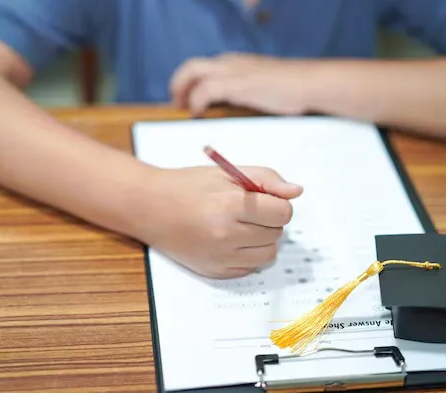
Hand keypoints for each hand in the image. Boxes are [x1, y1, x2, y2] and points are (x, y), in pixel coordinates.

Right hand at [139, 166, 302, 278]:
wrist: (149, 207)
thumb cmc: (188, 186)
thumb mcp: (227, 172)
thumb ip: (266, 179)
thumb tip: (296, 192)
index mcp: (230, 205)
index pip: (282, 212)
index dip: (277, 203)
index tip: (264, 199)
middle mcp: (226, 235)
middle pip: (277, 233)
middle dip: (269, 220)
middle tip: (246, 211)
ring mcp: (220, 257)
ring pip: (268, 254)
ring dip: (262, 240)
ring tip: (241, 226)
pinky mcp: (215, 272)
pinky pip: (250, 268)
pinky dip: (247, 255)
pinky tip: (229, 240)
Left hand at [170, 53, 311, 116]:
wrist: (308, 84)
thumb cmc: (292, 89)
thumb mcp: (262, 86)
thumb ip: (246, 91)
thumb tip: (233, 106)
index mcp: (235, 62)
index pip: (202, 66)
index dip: (188, 82)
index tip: (184, 99)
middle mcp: (229, 62)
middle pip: (190, 66)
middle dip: (178, 84)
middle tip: (176, 105)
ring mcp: (232, 71)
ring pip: (192, 72)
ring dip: (182, 91)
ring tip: (182, 110)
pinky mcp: (236, 83)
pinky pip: (205, 90)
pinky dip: (196, 101)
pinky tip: (197, 114)